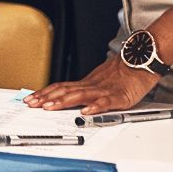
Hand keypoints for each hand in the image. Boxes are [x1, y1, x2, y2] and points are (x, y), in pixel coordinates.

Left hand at [24, 55, 158, 115]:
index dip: (45, 93)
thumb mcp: (99, 80)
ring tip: (50, 107)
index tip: (30, 99)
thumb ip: (85, 90)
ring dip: (63, 101)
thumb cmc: (123, 72)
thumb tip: (68, 97)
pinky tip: (86, 111)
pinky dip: (95, 106)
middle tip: (32, 104)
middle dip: (47, 98)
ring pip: (80, 95)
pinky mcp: (119, 96)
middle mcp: (91, 85)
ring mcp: (104, 90)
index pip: (61, 87)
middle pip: (65, 91)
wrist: (141, 60)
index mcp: (86, 83)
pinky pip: (106, 102)